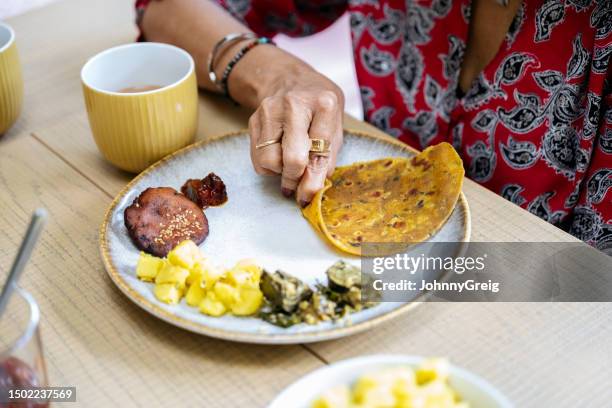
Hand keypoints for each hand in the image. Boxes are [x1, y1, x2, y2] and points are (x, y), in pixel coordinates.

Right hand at [246, 61, 343, 205]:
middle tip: (296, 184)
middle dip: (294, 179)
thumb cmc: (319, 109)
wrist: (291, 80)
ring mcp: (270, 110)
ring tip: (289, 162)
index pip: (320, 152)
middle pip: (292, 158)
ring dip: (279, 171)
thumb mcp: (334, 128)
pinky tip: (278, 154)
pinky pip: (257, 158)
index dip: (314, 180)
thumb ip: (326, 159)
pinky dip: (268, 165)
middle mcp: (294, 104)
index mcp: (324, 104)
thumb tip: (309, 192)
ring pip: (269, 161)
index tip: (308, 195)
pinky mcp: (253, 119)